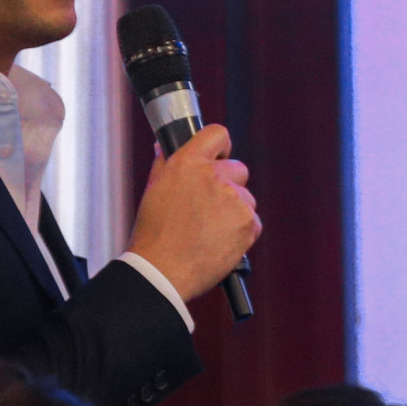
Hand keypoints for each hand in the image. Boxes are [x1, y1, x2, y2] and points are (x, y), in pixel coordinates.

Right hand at [127, 124, 260, 302]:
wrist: (163, 271)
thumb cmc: (154, 234)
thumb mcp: (154, 189)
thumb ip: (164, 163)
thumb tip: (165, 146)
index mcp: (188, 163)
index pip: (218, 134)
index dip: (221, 147)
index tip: (219, 158)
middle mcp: (214, 176)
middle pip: (238, 168)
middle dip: (228, 185)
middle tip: (208, 207)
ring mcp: (235, 200)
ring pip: (245, 198)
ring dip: (234, 210)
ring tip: (209, 230)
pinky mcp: (249, 223)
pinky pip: (252, 221)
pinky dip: (241, 231)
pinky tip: (219, 241)